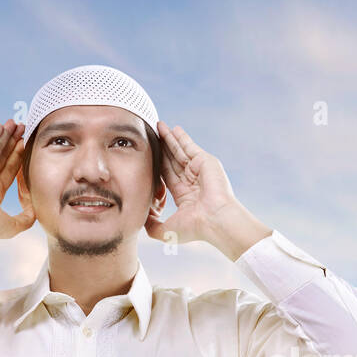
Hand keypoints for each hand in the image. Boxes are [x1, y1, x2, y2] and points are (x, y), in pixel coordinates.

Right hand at [0, 119, 35, 240]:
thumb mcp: (11, 226)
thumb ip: (26, 219)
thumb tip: (37, 211)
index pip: (12, 170)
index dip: (20, 158)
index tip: (29, 148)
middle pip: (6, 155)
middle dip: (15, 142)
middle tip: (25, 129)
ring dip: (7, 135)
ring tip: (17, 123)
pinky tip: (2, 126)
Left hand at [145, 120, 238, 244]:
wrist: (216, 220)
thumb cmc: (196, 228)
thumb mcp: (167, 230)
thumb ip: (152, 225)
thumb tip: (140, 219)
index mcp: (185, 195)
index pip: (167, 175)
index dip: (156, 165)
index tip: (147, 156)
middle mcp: (192, 181)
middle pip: (172, 160)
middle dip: (162, 148)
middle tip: (150, 135)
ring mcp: (199, 170)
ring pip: (179, 151)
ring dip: (169, 139)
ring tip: (157, 126)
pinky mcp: (205, 161)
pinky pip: (189, 146)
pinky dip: (181, 137)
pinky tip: (172, 129)